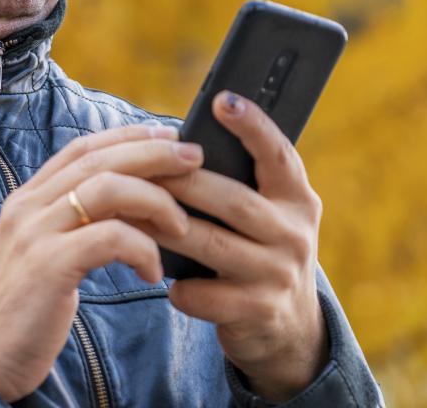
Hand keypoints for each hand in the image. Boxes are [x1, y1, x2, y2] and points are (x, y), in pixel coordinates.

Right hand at [0, 123, 201, 401]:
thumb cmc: (28, 310)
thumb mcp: (48, 253)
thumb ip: (78, 223)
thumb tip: (133, 200)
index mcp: (27, 199)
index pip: (82, 148)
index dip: (128, 136)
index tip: (168, 135)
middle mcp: (27, 207)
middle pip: (99, 159)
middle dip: (152, 153)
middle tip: (194, 158)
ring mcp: (35, 233)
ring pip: (107, 188)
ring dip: (155, 200)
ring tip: (182, 224)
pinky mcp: (49, 266)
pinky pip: (110, 237)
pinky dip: (143, 249)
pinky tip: (154, 273)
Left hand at [154, 91, 328, 401]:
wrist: (288, 326)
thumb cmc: (260, 248)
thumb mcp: (268, 213)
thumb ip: (240, 182)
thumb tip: (176, 142)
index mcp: (297, 198)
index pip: (277, 155)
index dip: (253, 126)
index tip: (223, 100)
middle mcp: (294, 234)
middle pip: (232, 200)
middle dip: (184, 182)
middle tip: (142, 166)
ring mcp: (278, 275)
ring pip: (210, 244)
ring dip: (164, 228)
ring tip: (129, 213)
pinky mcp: (257, 312)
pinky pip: (203, 294)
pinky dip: (177, 285)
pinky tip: (158, 274)